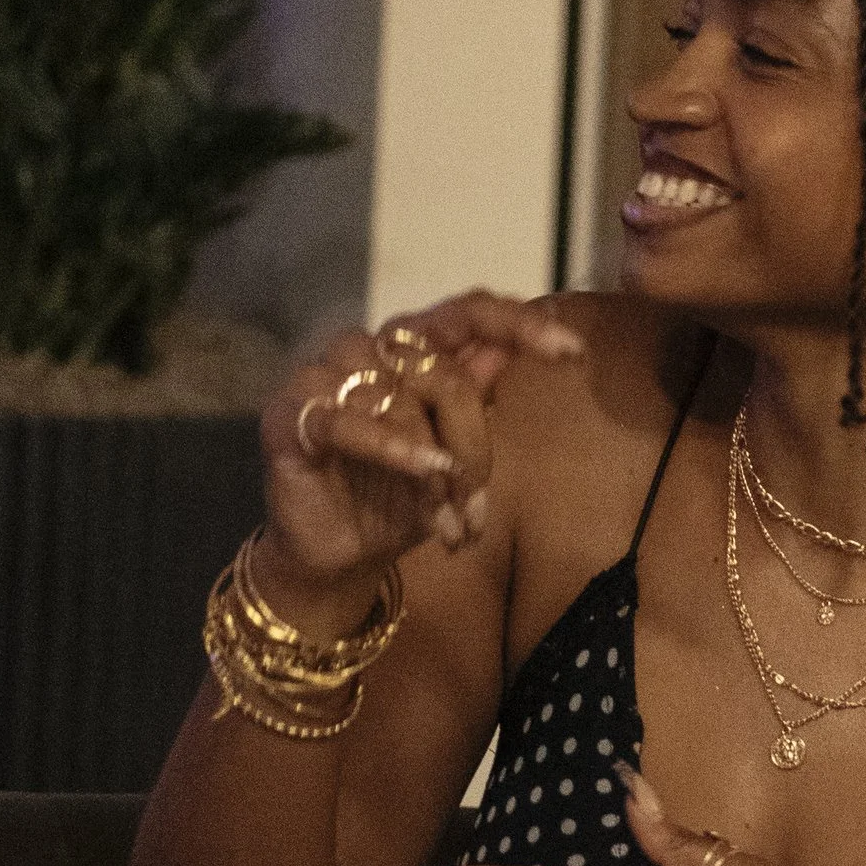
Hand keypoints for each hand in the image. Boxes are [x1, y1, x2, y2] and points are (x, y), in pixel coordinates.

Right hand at [261, 292, 581, 595]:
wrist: (340, 552)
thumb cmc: (401, 494)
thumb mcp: (455, 451)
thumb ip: (480, 394)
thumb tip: (522, 340)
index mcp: (413, 347)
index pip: (467, 312)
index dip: (519, 324)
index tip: (573, 352)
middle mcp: (369, 348)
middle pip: (442, 372)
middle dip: (473, 447)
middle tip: (476, 511)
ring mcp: (325, 375)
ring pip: (399, 398)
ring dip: (433, 466)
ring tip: (445, 523)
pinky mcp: (292, 414)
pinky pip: (346, 420)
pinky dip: (390, 447)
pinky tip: (423, 471)